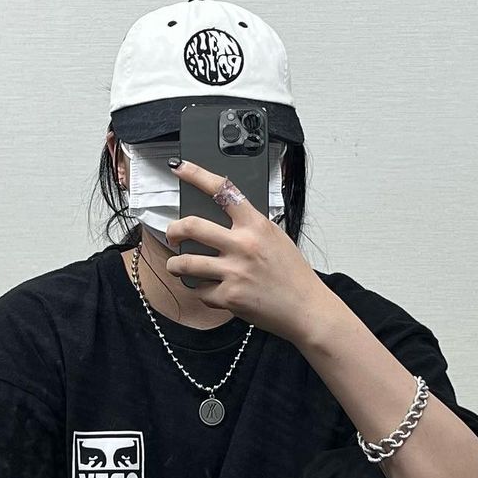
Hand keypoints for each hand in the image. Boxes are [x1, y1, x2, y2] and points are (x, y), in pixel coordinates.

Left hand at [163, 157, 330, 344]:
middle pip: (192, 227)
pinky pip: (201, 292)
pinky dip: (202, 292)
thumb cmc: (292, 275)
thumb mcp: (276, 238)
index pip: (222, 191)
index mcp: (256, 225)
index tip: (179, 168)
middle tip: (172, 235)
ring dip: (176, 264)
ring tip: (177, 265)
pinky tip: (209, 292)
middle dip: (174, 230)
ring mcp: (234, 272)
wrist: (305, 308)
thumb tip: (224, 221)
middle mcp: (243, 245)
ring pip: (186, 263)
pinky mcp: (229, 297)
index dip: (196, 175)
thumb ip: (250, 228)